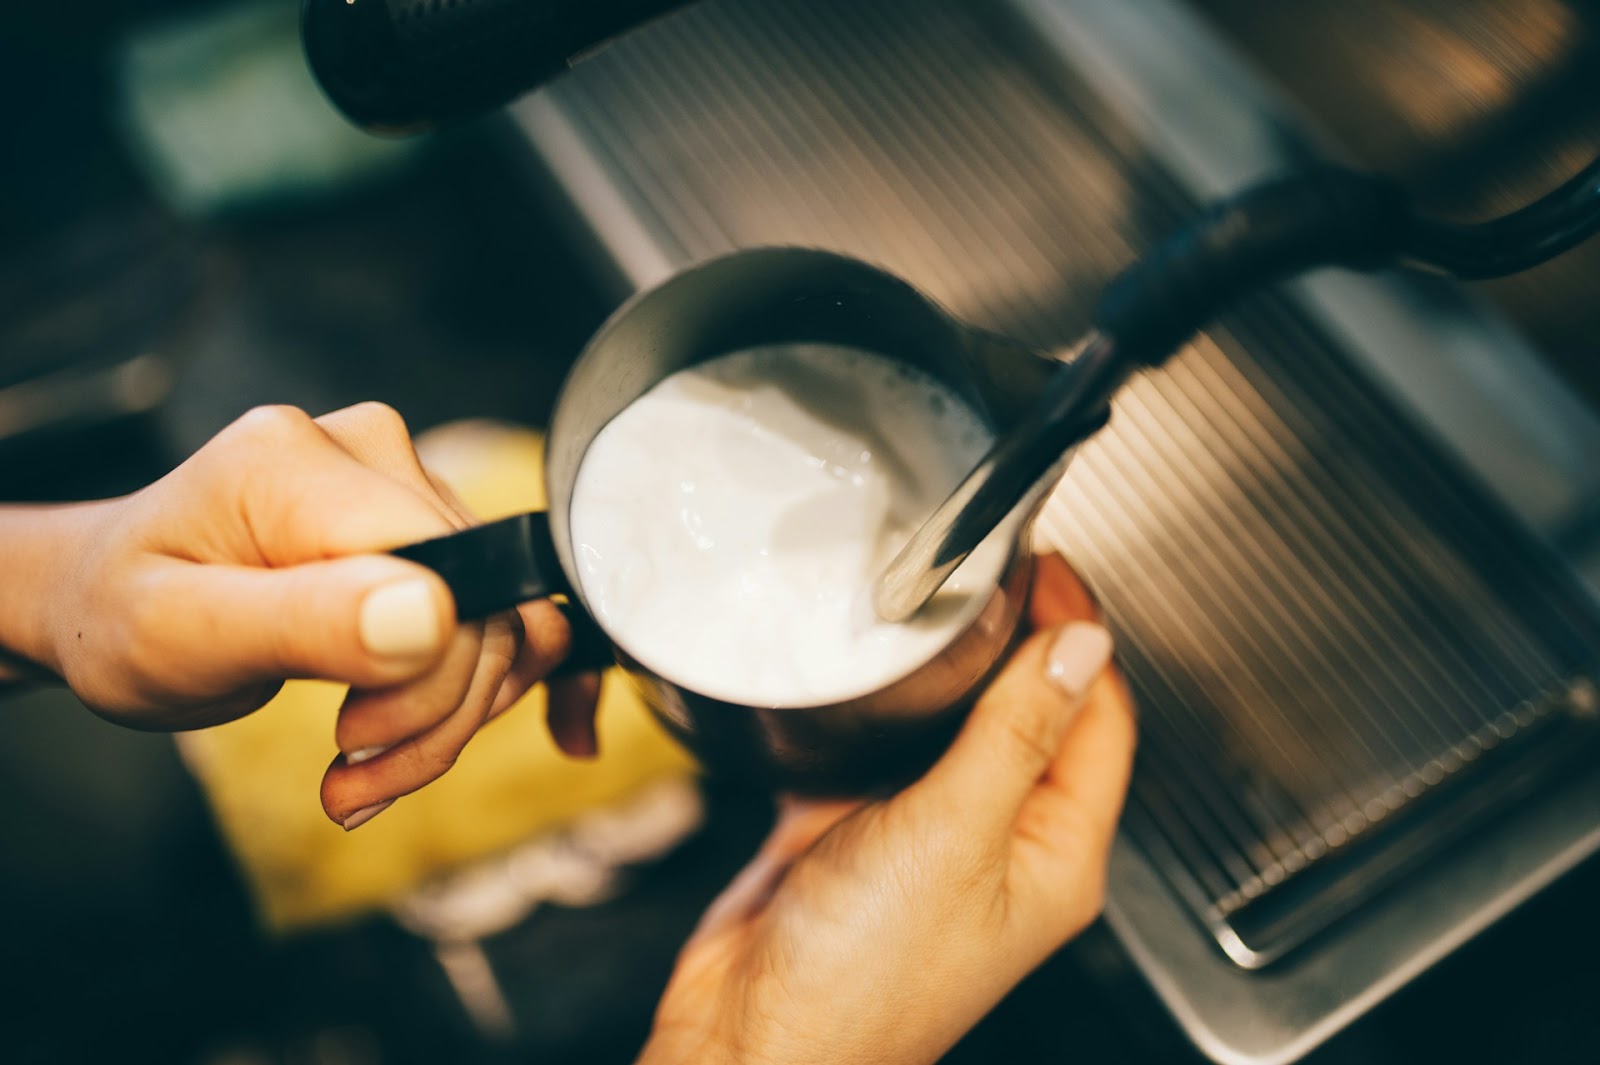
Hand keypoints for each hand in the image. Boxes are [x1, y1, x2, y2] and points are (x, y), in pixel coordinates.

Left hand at [31, 404, 597, 827]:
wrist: (103, 597)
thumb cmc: (118, 617)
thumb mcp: (177, 638)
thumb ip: (305, 621)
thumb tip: (435, 615)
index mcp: (296, 464)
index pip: (446, 575)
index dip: (429, 678)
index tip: (351, 746)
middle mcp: (369, 450)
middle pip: (483, 604)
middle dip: (434, 716)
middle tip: (353, 779)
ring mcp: (405, 480)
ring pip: (499, 620)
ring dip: (451, 717)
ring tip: (366, 770)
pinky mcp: (427, 520)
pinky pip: (499, 611)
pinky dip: (480, 688)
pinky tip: (428, 736)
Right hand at [640, 555, 1135, 1064]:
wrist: (754, 1039)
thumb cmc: (865, 982)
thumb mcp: (956, 835)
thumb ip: (1017, 734)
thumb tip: (1080, 648)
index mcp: (1054, 853)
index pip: (1098, 717)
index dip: (1081, 637)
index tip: (1051, 572)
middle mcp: (998, 843)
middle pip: (1031, 714)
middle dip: (1017, 640)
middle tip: (992, 572)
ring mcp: (926, 837)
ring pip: (953, 727)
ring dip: (946, 669)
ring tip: (931, 604)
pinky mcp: (854, 830)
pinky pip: (876, 750)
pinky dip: (869, 709)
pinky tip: (855, 673)